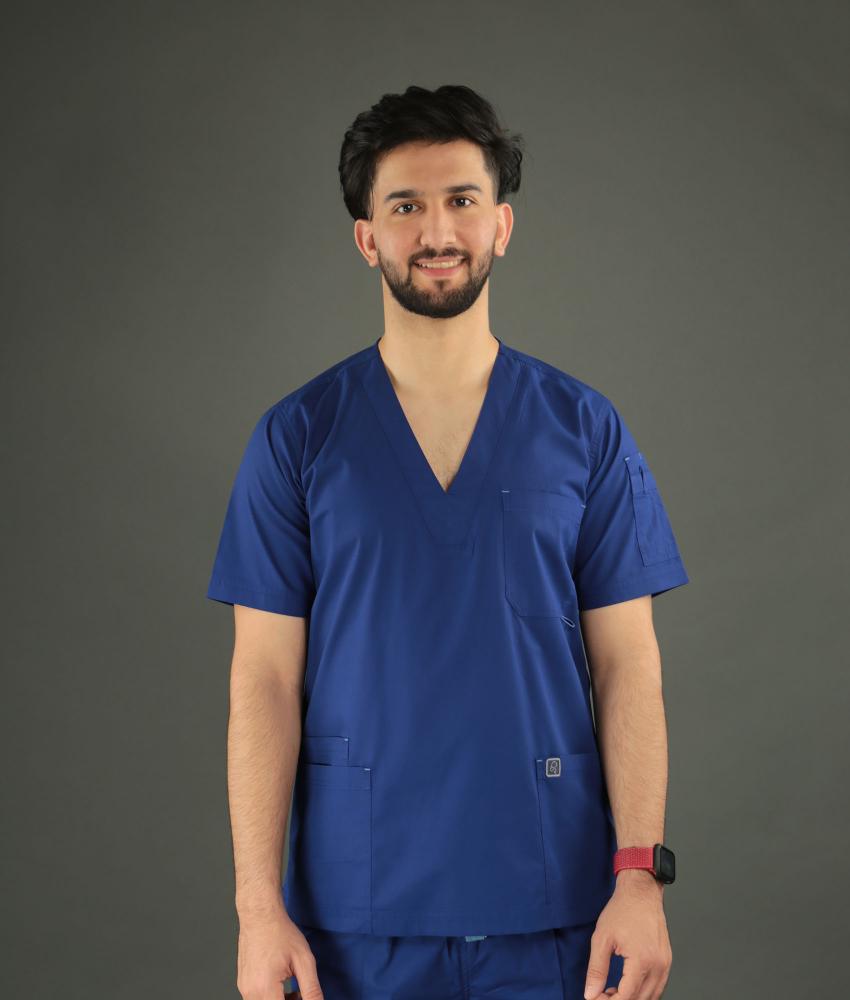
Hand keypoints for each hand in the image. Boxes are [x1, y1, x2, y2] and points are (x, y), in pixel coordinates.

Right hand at [235, 905, 321, 998]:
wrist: (260, 916)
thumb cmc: (280, 933)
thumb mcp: (303, 960)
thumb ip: (311, 989)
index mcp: (265, 988)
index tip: (303, 995)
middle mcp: (250, 992)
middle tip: (302, 994)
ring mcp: (244, 989)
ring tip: (296, 992)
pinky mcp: (243, 985)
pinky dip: (273, 998)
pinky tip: (284, 988)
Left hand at [583, 870, 671, 999]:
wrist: (641, 892)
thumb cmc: (622, 910)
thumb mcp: (602, 938)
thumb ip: (596, 969)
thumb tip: (591, 994)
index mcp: (642, 961)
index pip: (627, 996)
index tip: (595, 999)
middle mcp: (658, 966)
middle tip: (601, 995)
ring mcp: (665, 964)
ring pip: (652, 997)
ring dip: (632, 999)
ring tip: (612, 991)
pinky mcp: (667, 961)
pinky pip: (658, 987)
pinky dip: (643, 992)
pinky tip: (627, 986)